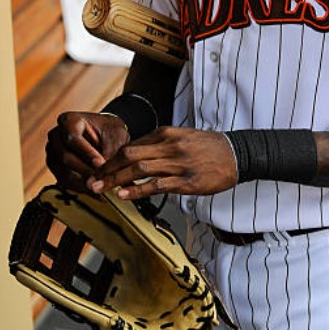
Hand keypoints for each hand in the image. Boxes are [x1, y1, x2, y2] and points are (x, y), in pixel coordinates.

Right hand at [46, 112, 130, 191]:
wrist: (105, 136)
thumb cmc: (110, 131)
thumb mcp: (115, 135)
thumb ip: (111, 150)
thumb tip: (108, 171)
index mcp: (68, 121)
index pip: (73, 139)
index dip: (86, 153)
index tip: (100, 163)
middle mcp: (56, 136)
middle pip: (66, 157)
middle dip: (85, 170)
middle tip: (102, 180)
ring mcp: (53, 153)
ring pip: (65, 172)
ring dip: (84, 182)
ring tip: (102, 187)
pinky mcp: (56, 169)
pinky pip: (65, 181)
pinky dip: (81, 187)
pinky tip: (96, 191)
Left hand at [87, 127, 237, 198]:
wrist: (238, 153)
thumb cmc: (209, 148)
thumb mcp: (182, 138)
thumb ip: (160, 145)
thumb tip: (135, 156)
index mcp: (167, 133)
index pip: (132, 145)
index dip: (112, 159)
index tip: (98, 170)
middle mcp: (170, 145)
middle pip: (130, 155)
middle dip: (107, 169)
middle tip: (90, 181)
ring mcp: (179, 163)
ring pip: (140, 169)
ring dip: (116, 180)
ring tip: (100, 189)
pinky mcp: (187, 181)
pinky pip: (157, 185)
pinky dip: (138, 191)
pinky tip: (124, 195)